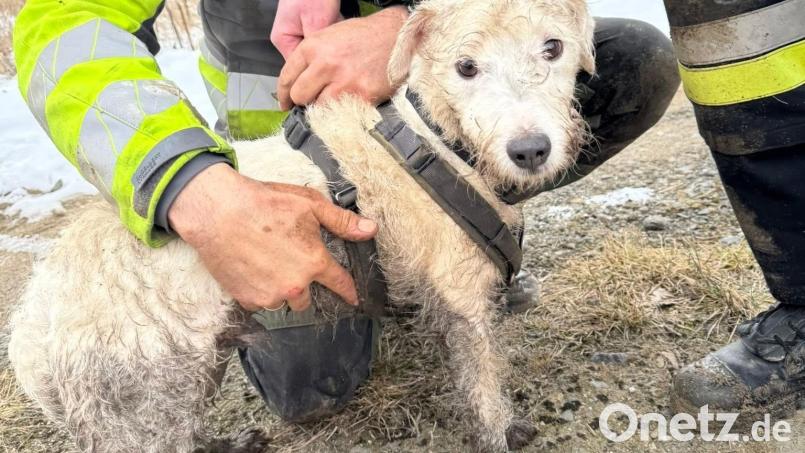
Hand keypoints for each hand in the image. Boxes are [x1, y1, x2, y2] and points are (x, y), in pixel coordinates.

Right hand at [168, 163, 377, 311]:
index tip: (354, 299)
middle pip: (308, 298)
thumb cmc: (264, 203)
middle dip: (303, 284)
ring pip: (283, 300)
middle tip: (288, 261)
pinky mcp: (247, 299)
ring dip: (281, 289)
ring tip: (267, 263)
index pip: (339, 283)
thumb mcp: (309, 204)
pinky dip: (259, 290)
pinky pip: (260, 302)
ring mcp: (270, 295)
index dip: (348, 291)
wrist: (218, 211)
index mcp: (314, 262)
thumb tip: (370, 229)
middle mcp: (295, 285)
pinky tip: (252, 269)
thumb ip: (342, 221)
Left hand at [276, 6, 408, 109]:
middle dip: (303, 101)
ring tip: (334, 101)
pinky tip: (349, 104)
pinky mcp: (362, 97)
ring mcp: (344, 82)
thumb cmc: (366, 36)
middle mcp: (326, 64)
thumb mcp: (331, 36)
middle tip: (312, 102)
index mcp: (314, 46)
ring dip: (323, 109)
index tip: (286, 103)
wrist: (398, 37)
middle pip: (299, 96)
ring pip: (318, 109)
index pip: (287, 77)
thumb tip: (299, 81)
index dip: (284, 94)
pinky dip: (343, 113)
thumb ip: (312, 57)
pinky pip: (342, 114)